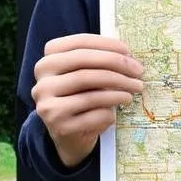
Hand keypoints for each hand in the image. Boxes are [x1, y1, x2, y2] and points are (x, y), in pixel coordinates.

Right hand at [31, 34, 143, 167]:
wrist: (69, 136)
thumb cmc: (82, 98)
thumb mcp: (87, 76)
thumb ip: (99, 62)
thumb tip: (129, 57)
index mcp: (47, 62)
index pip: (78, 44)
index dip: (106, 44)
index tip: (128, 51)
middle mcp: (42, 83)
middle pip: (84, 65)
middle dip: (117, 65)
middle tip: (138, 72)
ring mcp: (48, 106)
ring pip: (91, 92)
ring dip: (120, 90)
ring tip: (134, 90)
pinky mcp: (60, 127)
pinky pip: (95, 115)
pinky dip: (111, 112)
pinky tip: (116, 112)